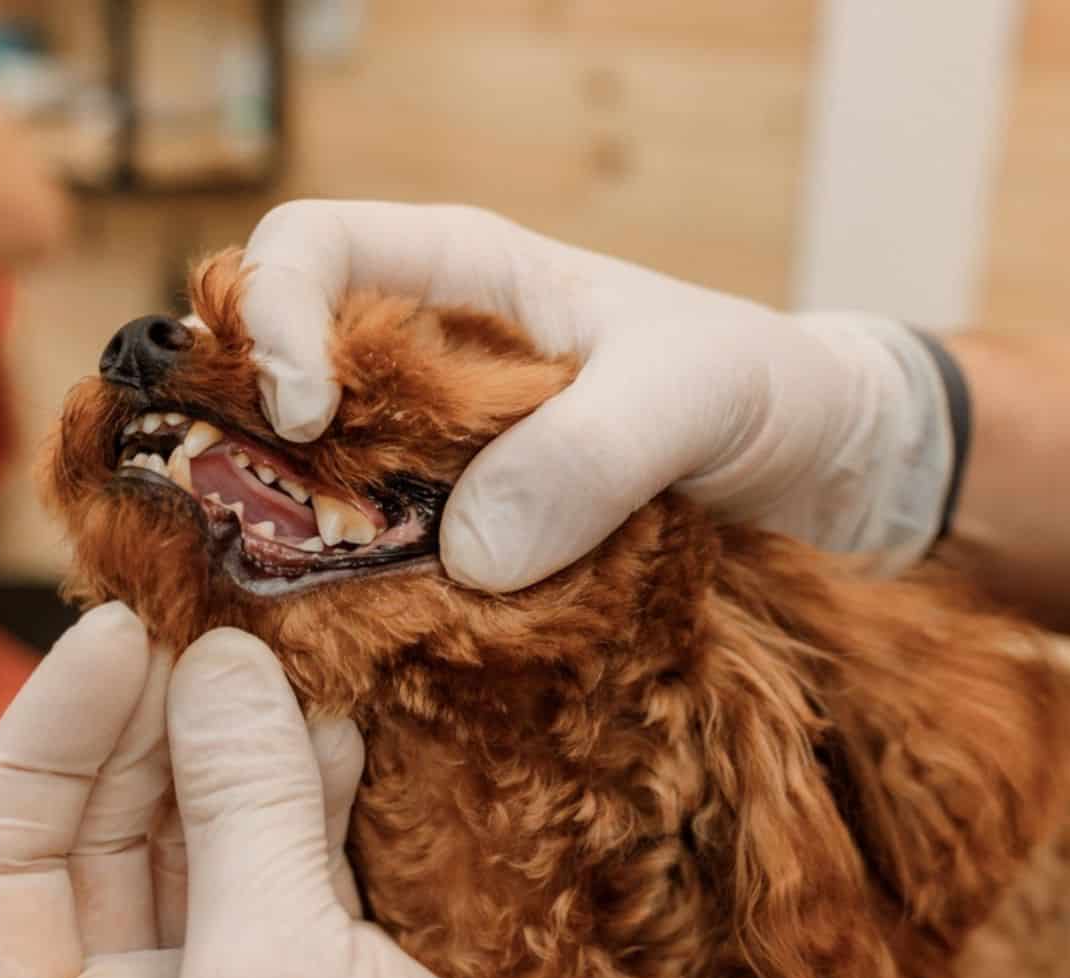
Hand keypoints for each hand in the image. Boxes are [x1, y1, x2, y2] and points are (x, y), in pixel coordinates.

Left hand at [0, 605, 552, 977]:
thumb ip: (238, 814)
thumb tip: (218, 660)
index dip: (45, 737)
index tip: (119, 631)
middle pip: (104, 829)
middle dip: (158, 720)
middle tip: (212, 619)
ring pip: (204, 828)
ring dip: (240, 737)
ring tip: (279, 652)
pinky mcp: (317, 972)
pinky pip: (290, 851)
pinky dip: (312, 782)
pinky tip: (340, 725)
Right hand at [240, 200, 955, 588]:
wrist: (819, 466)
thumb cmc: (762, 386)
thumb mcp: (694, 392)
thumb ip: (592, 451)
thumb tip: (470, 554)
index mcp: (460, 272)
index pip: (309, 247)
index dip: (273, 313)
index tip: (305, 412)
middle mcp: (423, 360)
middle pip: (275, 376)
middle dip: (250, 448)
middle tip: (274, 536)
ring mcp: (434, 456)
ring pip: (313, 482)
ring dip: (305, 540)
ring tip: (323, 606)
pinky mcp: (461, 537)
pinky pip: (380, 559)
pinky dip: (370, 598)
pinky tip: (387, 637)